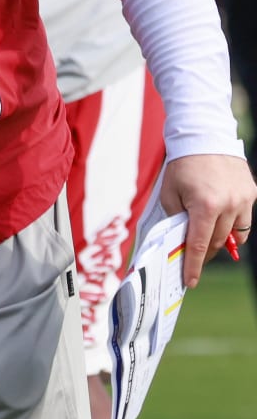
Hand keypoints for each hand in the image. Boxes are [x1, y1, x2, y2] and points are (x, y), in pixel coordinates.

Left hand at [159, 152, 256, 285]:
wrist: (203, 138)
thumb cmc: (182, 166)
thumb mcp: (170, 194)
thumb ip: (177, 219)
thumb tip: (181, 241)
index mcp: (205, 206)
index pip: (199, 245)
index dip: (194, 266)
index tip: (190, 281)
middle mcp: (228, 205)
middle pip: (218, 242)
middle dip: (205, 252)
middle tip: (193, 257)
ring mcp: (243, 200)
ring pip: (235, 234)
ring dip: (221, 239)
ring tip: (207, 237)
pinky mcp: (251, 194)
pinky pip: (244, 220)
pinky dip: (233, 225)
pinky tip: (221, 221)